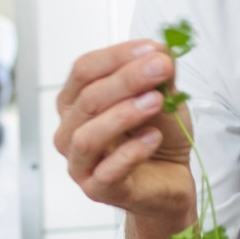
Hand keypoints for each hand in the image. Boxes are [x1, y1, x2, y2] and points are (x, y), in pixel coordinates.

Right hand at [53, 40, 196, 224]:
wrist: (170, 178)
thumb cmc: (155, 135)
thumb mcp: (162, 96)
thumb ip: (158, 76)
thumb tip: (160, 51)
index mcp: (76, 101)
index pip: (84, 70)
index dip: (118, 56)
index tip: (153, 49)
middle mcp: (69, 130)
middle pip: (87, 99)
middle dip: (127, 79)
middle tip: (160, 68)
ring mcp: (79, 162)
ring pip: (87, 136)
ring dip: (123, 114)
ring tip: (156, 101)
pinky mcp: (96, 189)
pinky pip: (107, 171)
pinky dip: (132, 152)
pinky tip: (153, 138)